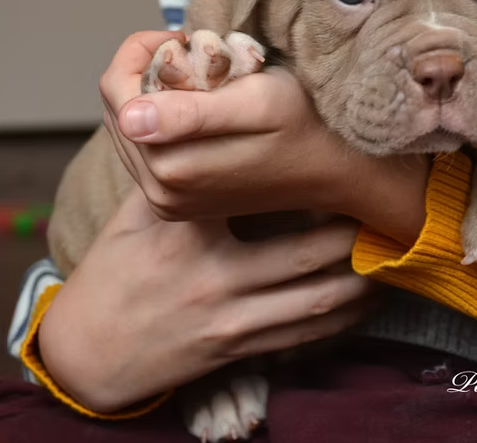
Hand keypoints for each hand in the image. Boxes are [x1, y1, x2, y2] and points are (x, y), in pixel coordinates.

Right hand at [39, 189, 377, 412]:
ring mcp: (232, 320)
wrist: (88, 352)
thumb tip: (207, 124)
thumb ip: (176, 176)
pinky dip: (344, 316)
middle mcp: (216, 278)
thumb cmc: (114, 273)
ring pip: (319, 299)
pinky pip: (306, 335)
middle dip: (354, 231)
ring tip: (388, 249)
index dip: (306, 180)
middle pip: (310, 253)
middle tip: (383, 205)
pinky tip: (367, 297)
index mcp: (190, 233)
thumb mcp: (134, 215)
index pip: (259, 197)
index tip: (337, 160)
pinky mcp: (240, 350)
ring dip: (362, 277)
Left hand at [99, 31, 430, 244]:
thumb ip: (192, 113)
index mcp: (172, 167)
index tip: (183, 37)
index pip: (116, 91)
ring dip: (152, 94)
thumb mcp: (258, 104)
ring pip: (127, 128)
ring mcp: (167, 202)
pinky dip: (161, 119)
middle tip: (193, 55)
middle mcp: (161, 193)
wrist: (337, 169)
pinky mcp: (176, 203)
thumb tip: (130, 117)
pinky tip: (197, 108)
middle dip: (145, 72)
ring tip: (198, 80)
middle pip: (117, 110)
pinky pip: (144, 149)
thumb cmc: (305, 124)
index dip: (140, 52)